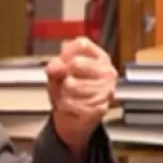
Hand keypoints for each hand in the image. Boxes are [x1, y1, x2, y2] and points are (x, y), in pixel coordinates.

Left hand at [45, 37, 117, 159]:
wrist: (72, 118)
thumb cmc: (67, 90)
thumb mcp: (56, 72)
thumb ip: (55, 65)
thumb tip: (58, 66)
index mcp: (99, 58)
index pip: (81, 44)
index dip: (66, 53)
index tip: (63, 62)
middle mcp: (107, 72)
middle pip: (77, 63)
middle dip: (65, 74)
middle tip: (67, 82)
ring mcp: (106, 90)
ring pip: (71, 84)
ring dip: (64, 92)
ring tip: (70, 95)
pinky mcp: (100, 108)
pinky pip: (71, 101)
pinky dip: (65, 105)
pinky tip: (72, 106)